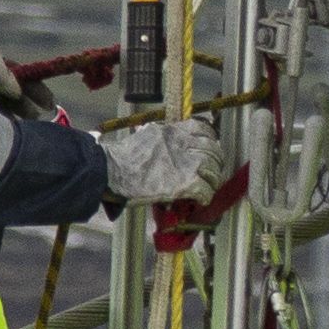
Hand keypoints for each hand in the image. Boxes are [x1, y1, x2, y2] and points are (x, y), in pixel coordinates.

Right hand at [103, 115, 240, 212]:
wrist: (112, 170)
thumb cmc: (122, 156)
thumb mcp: (144, 134)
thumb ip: (157, 134)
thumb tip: (156, 133)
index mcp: (174, 131)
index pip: (204, 128)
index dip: (211, 139)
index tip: (210, 146)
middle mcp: (183, 144)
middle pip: (213, 150)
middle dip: (216, 161)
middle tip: (212, 170)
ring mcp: (186, 163)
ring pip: (213, 170)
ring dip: (213, 180)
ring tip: (209, 187)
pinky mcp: (184, 183)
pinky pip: (205, 189)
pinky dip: (206, 196)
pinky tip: (202, 200)